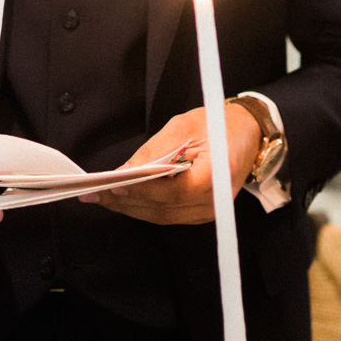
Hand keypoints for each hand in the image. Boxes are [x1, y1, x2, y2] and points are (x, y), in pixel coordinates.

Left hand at [82, 103, 260, 224]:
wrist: (246, 133)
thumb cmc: (218, 125)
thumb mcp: (184, 126)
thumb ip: (155, 150)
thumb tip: (125, 171)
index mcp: (218, 174)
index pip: (175, 190)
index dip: (143, 190)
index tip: (114, 185)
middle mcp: (216, 200)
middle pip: (164, 208)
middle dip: (126, 201)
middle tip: (94, 195)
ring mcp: (210, 211)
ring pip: (162, 216)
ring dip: (130, 208)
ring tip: (101, 198)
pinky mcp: (201, 213)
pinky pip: (167, 215)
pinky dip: (143, 208)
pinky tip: (123, 200)